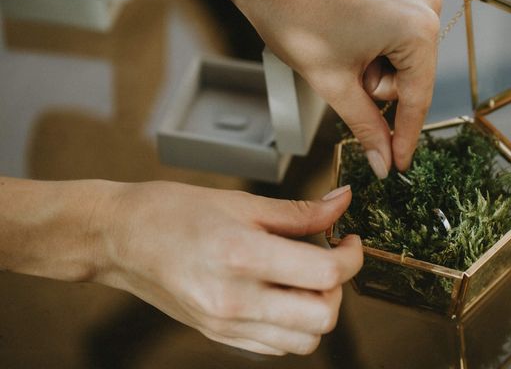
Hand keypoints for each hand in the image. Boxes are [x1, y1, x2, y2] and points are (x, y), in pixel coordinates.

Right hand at [97, 182, 360, 355]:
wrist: (121, 238)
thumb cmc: (172, 212)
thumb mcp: (241, 202)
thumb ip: (299, 212)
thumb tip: (342, 205)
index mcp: (242, 256)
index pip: (325, 274)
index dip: (351, 257)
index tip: (349, 242)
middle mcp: (235, 299)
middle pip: (323, 317)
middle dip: (339, 287)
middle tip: (329, 259)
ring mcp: (226, 324)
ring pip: (304, 341)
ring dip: (318, 310)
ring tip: (304, 277)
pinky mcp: (219, 335)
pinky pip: (277, 347)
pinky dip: (293, 325)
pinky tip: (282, 293)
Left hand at [236, 0, 441, 176]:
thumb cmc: (297, 20)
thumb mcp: (334, 84)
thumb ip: (366, 127)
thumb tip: (385, 163)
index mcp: (416, 30)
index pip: (416, 99)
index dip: (404, 138)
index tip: (399, 167)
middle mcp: (426, 8)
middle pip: (410, 81)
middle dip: (376, 90)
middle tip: (344, 72)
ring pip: (403, 63)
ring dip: (374, 70)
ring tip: (342, 51)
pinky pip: (398, 41)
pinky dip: (376, 53)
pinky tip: (350, 42)